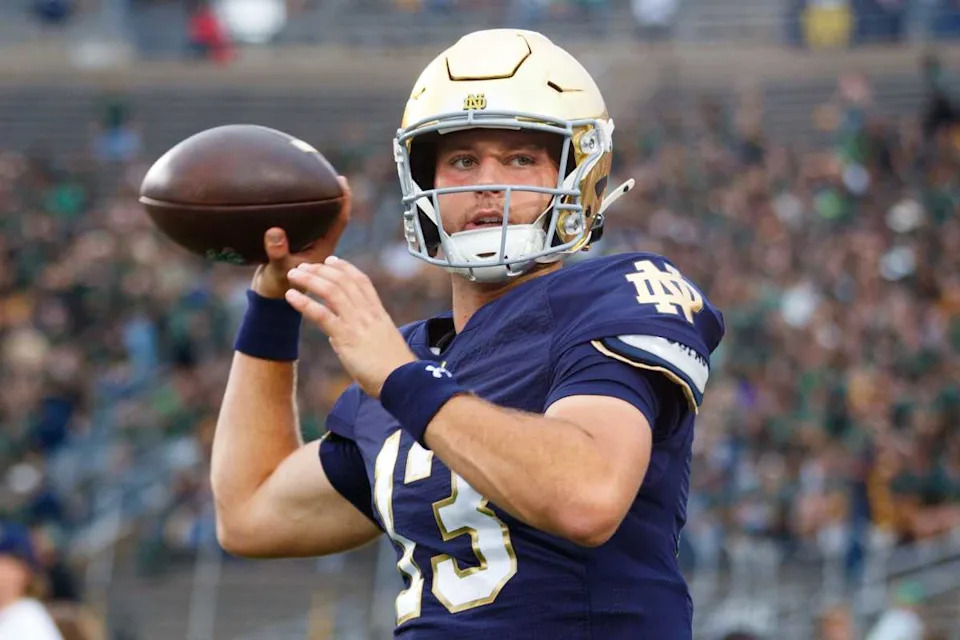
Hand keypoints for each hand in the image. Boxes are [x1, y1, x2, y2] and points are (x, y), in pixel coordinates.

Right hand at [251, 176, 351, 298]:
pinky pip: (302, 222)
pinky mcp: (296, 243)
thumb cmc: (279, 285)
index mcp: (324, 247)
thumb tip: (276, 231)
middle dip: (333, 195)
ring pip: (318, 218)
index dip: (344, 200)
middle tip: (329, 173)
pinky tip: (289, 197)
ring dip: (319, 202)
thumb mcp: (279, 269)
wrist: (271, 298)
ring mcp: (309, 243)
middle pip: (332, 215)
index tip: (342, 181)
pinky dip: (300, 210)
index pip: (339, 220)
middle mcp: (320, 242)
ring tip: (312, 179)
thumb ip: (278, 252)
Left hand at [285, 257, 415, 396]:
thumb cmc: (394, 371)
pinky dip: (304, 302)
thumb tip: (340, 338)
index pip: (362, 281)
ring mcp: (357, 323)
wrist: (402, 382)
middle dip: (321, 270)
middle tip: (303, 266)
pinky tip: (291, 296)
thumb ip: (362, 337)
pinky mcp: (346, 337)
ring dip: (310, 280)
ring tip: (293, 275)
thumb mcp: (382, 345)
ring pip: (331, 291)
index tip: (331, 260)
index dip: (345, 268)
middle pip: (343, 281)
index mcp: (379, 314)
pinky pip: (322, 315)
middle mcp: (368, 313)